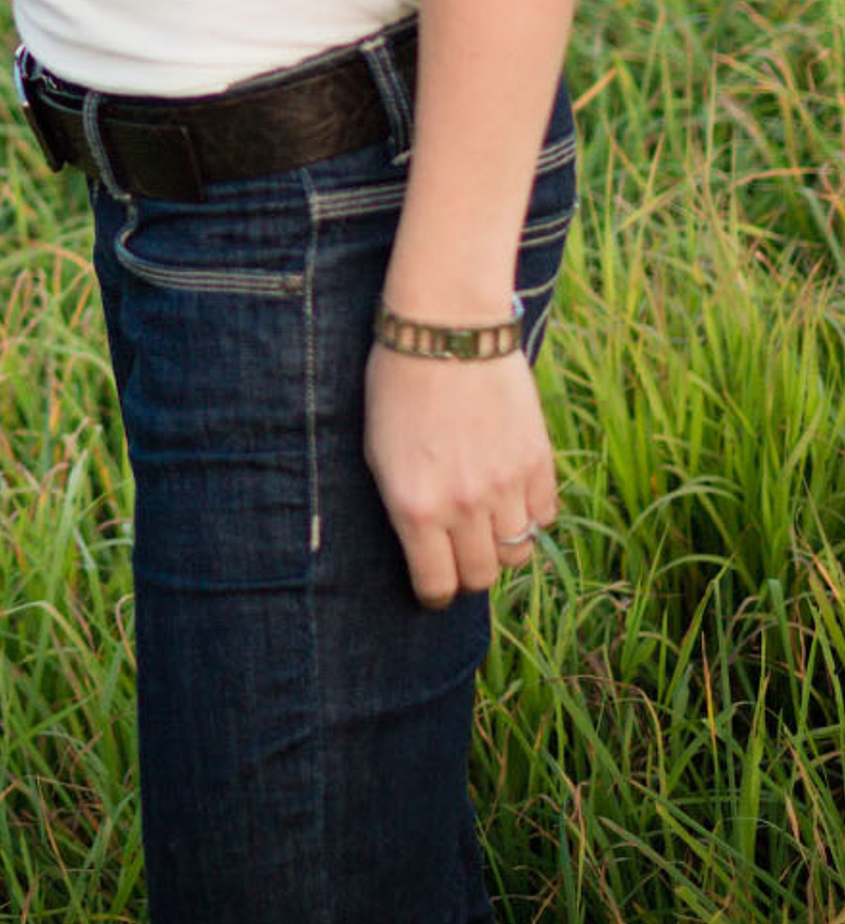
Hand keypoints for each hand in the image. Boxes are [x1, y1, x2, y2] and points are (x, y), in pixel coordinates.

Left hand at [363, 346, 559, 607]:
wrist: (445, 330)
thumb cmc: (397, 386)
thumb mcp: (378, 451)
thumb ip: (404, 507)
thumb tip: (425, 550)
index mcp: (415, 506)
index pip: (437, 585)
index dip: (434, 592)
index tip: (433, 587)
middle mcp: (464, 505)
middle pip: (482, 576)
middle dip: (467, 571)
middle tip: (459, 551)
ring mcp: (506, 486)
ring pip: (517, 551)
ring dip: (500, 543)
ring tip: (484, 518)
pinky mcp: (538, 463)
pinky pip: (544, 516)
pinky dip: (529, 513)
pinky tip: (509, 490)